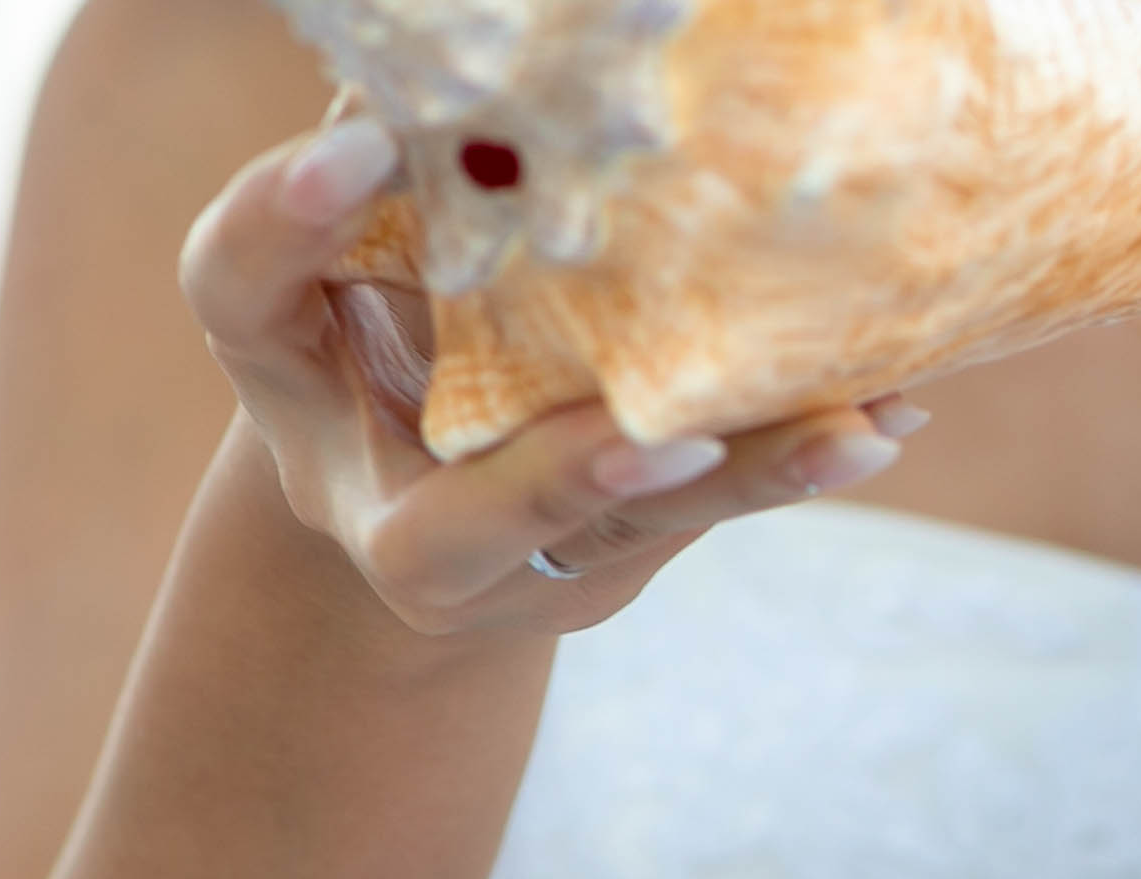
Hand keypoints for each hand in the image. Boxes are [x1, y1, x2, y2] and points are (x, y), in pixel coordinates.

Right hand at [182, 119, 917, 637]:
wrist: (408, 506)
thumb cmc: (361, 340)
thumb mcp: (330, 263)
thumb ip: (365, 176)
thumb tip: (442, 37)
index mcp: (290, 394)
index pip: (247, 299)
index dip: (287, 221)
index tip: (362, 140)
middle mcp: (398, 520)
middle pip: (467, 526)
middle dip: (567, 482)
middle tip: (663, 442)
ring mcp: (525, 563)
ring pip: (636, 527)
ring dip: (747, 476)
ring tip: (853, 426)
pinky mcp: (622, 555)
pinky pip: (717, 504)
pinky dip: (800, 452)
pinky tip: (893, 408)